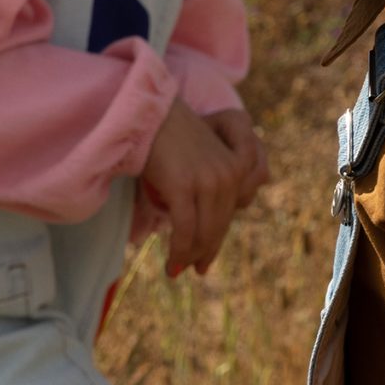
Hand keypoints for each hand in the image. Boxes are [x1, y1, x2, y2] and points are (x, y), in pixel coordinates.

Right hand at [139, 99, 264, 274]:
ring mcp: (208, 180)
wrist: (148, 113)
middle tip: (188, 270)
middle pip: (217, 226)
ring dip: (188, 255)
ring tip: (175, 270)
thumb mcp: (197, 161)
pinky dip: (179, 249)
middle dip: (202, 253)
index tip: (203, 262)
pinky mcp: (184, 185)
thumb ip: (205, 186)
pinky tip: (171, 261)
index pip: (227, 215)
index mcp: (236, 167)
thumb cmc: (167, 137)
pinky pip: (185, 228)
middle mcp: (228, 175)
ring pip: (203, 232)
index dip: (215, 242)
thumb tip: (199, 227)